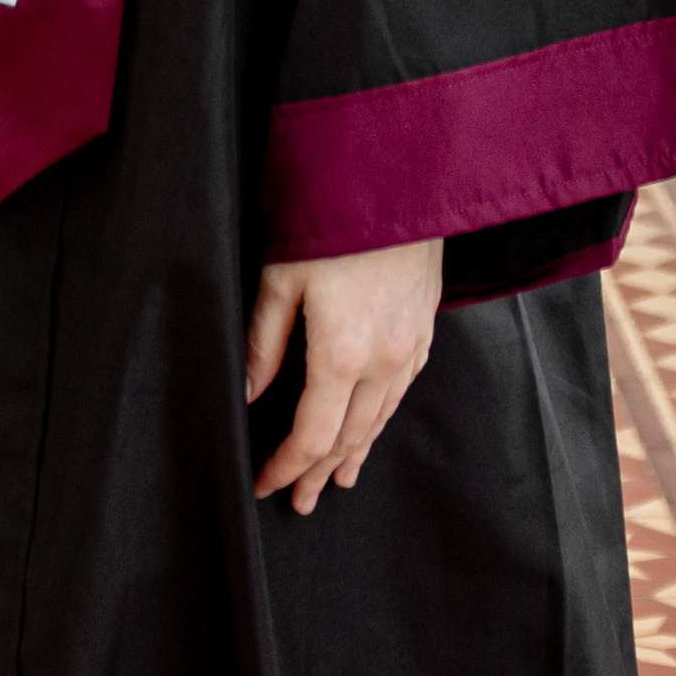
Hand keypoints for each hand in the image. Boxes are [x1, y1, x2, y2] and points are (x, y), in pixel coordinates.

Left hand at [245, 240, 444, 513]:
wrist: (399, 174)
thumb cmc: (332, 219)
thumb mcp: (281, 276)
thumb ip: (264, 342)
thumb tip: (248, 397)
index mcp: (342, 353)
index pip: (312, 436)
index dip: (286, 467)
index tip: (264, 485)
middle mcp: (385, 360)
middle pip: (349, 438)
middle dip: (318, 472)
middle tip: (299, 502)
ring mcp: (412, 345)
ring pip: (381, 418)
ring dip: (355, 452)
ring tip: (335, 479)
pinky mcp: (426, 326)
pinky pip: (403, 390)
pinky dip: (382, 418)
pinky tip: (372, 425)